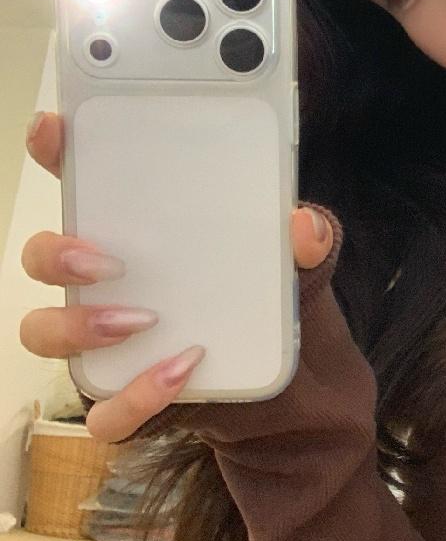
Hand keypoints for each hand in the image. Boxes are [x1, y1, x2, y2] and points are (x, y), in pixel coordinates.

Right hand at [20, 110, 334, 443]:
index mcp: (144, 234)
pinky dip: (137, 395)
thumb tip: (302, 226)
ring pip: (47, 331)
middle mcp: (111, 284)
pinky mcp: (129, 399)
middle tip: (108, 258)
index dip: (59, 153)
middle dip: (56, 253)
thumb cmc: (280, 311)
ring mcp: (112, 343)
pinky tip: (181, 371)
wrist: (305, 395)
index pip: (85, 184)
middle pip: (43, 257)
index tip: (54, 130)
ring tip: (141, 319)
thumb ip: (307, 243)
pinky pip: (105, 410)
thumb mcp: (301, 270)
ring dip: (80, 325)